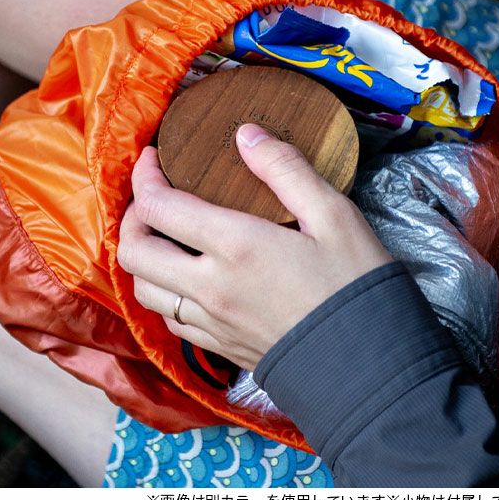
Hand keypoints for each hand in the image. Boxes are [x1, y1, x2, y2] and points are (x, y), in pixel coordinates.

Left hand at [117, 123, 391, 370]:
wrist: (366, 365)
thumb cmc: (354, 285)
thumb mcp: (333, 215)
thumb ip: (286, 168)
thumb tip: (246, 134)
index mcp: (235, 246)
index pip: (158, 207)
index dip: (145, 176)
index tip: (154, 158)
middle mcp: (210, 287)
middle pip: (134, 251)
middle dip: (131, 217)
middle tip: (153, 197)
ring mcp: (210, 322)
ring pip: (143, 290)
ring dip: (142, 257)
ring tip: (163, 237)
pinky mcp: (219, 347)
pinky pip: (169, 320)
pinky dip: (163, 292)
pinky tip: (185, 279)